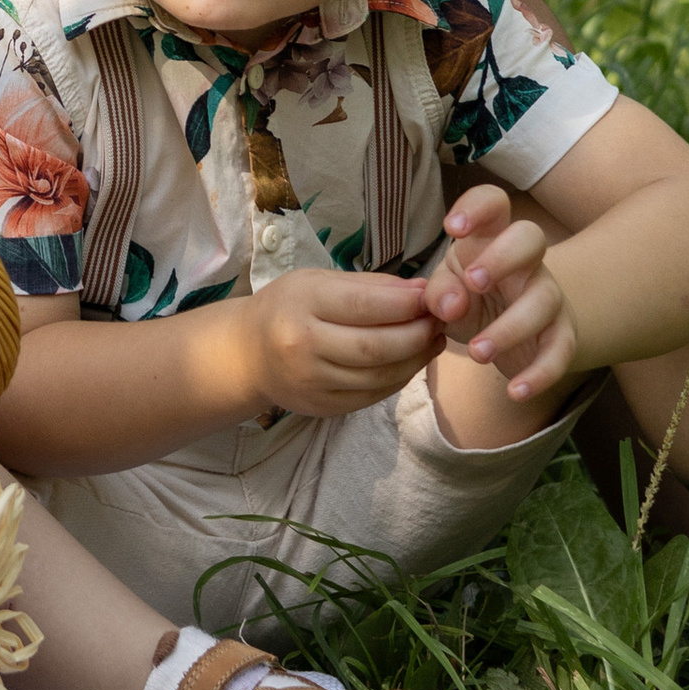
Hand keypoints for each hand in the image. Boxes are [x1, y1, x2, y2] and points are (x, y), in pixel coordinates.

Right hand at [241, 266, 440, 417]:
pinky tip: (411, 360)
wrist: (248, 354)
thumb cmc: (288, 307)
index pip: (363, 306)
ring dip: (416, 358)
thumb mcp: (318, 281)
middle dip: (418, 334)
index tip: (432, 297)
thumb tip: (423, 290)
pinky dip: (400, 377)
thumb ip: (370, 286)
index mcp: (301, 304)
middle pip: (376, 347)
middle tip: (440, 320)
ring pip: (380, 376)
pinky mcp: (322, 407)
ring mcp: (312, 382)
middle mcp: (302, 346)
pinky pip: (374, 395)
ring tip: (433, 339)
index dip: (405, 303)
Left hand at [421, 185, 579, 400]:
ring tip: (476, 352)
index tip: (452, 228)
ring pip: (543, 301)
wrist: (514, 332)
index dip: (476, 207)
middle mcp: (525, 262)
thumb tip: (450, 304)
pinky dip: (540, 374)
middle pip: (531, 237)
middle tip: (474, 283)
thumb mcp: (445, 291)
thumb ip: (438, 292)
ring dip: (510, 328)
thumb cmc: (470, 297)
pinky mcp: (561, 337)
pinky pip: (560, 352)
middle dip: (504, 256)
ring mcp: (548, 297)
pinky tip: (515, 391)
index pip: (493, 203)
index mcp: (490, 239)